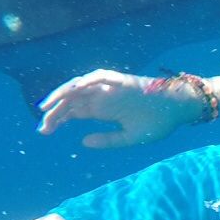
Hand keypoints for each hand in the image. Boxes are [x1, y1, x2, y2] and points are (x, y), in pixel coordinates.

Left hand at [37, 70, 199, 148]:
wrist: (178, 109)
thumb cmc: (158, 123)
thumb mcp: (129, 138)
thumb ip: (107, 140)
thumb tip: (83, 142)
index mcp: (103, 110)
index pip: (73, 112)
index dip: (57, 119)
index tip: (44, 131)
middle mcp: (102, 97)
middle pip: (71, 101)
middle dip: (54, 112)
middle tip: (42, 127)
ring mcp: (109, 88)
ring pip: (78, 88)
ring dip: (61, 95)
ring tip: (46, 108)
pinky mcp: (119, 80)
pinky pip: (97, 77)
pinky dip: (83, 82)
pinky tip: (70, 92)